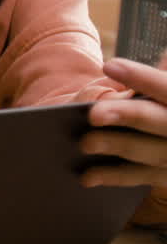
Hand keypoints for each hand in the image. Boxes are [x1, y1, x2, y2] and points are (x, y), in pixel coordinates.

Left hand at [81, 55, 166, 187]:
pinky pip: (144, 178)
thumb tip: (120, 65)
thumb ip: (152, 79)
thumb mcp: (163, 86)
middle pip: (163, 122)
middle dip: (129, 115)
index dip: (142, 77)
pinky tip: (87, 176)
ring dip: (117, 147)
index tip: (109, 66)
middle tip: (94, 114)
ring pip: (154, 153)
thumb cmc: (160, 104)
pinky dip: (115, 177)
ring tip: (85, 144)